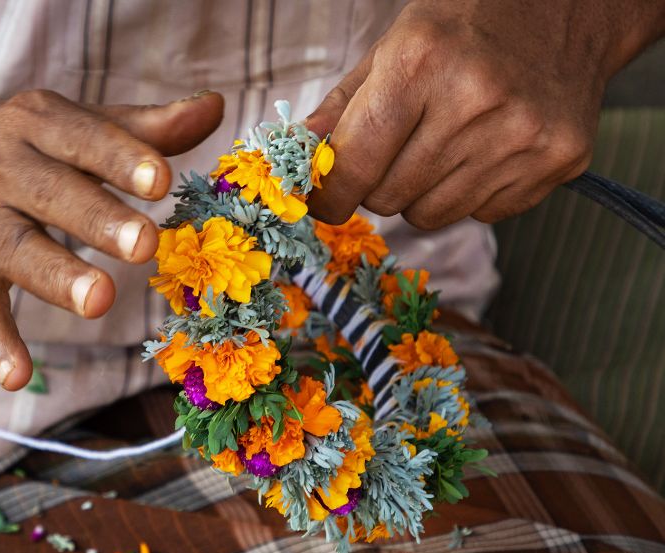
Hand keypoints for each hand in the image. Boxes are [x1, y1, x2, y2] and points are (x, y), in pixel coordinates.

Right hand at [0, 90, 223, 389]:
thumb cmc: (25, 147)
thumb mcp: (74, 123)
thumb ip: (146, 126)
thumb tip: (216, 107)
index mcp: (37, 124)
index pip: (82, 138)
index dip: (120, 157)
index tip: (161, 180)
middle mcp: (4, 169)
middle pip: (53, 194)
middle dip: (98, 219)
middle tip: (145, 244)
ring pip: (20, 250)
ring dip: (58, 277)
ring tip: (100, 301)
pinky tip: (17, 376)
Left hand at [306, 0, 664, 227]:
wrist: (568, 6)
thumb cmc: (466, 22)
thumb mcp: (394, 45)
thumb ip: (343, 106)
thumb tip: (301, 153)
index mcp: (421, 64)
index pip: (355, 165)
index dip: (329, 194)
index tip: (325, 201)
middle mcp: (475, 102)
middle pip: (389, 199)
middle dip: (378, 185)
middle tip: (396, 151)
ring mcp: (522, 137)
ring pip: (432, 215)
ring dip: (423, 192)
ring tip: (444, 144)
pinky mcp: (557, 162)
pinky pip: (480, 214)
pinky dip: (469, 193)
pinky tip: (484, 149)